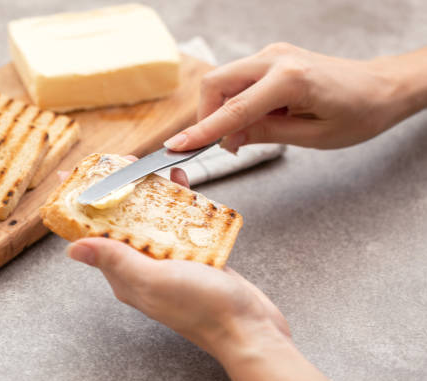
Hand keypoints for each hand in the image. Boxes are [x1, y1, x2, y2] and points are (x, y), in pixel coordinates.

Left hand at [60, 162, 288, 358]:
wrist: (250, 329)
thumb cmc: (202, 308)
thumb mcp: (153, 280)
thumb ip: (116, 260)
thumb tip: (72, 250)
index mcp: (125, 276)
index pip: (94, 237)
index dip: (82, 206)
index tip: (73, 178)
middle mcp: (142, 269)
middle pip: (121, 223)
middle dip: (118, 191)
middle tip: (121, 162)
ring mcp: (168, 263)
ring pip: (151, 220)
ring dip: (150, 193)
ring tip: (151, 167)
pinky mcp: (193, 257)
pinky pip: (178, 224)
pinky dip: (179, 202)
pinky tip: (182, 184)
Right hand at [164, 43, 426, 152]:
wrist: (382, 87)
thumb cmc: (358, 113)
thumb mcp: (313, 136)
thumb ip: (265, 134)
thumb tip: (229, 139)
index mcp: (290, 79)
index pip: (233, 110)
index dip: (202, 131)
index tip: (177, 146)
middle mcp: (276, 58)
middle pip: (216, 83)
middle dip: (207, 115)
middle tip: (220, 145)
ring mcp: (273, 54)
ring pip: (224, 80)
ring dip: (222, 110)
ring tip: (245, 136)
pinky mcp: (273, 58)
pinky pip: (239, 80)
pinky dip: (236, 103)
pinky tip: (257, 120)